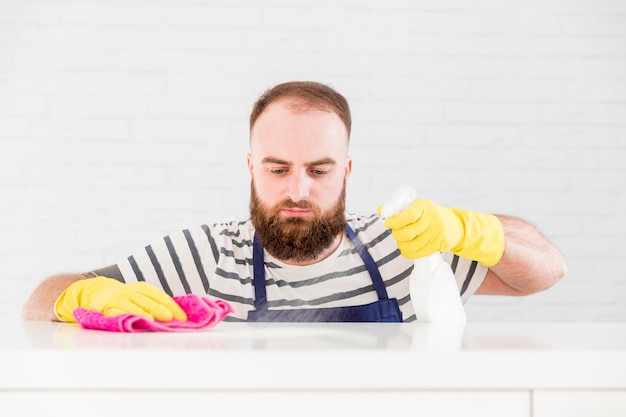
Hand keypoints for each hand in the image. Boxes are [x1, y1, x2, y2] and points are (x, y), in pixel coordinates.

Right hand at [55, 276, 187, 322]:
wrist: (95, 293)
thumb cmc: (125, 298)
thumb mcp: (140, 297)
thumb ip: (155, 304)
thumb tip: (179, 316)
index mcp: (143, 289)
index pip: (162, 297)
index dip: (173, 307)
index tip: (184, 318)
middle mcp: (132, 292)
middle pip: (149, 301)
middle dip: (160, 310)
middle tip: (171, 318)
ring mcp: (118, 299)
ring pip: (133, 306)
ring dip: (143, 314)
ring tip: (153, 322)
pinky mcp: (105, 308)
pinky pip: (115, 312)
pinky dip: (122, 316)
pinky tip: (128, 322)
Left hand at [379, 198, 504, 265]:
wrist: (455, 226)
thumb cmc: (431, 215)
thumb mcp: (418, 207)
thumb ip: (400, 209)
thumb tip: (380, 209)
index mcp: (424, 206)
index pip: (406, 215)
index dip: (394, 221)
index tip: (388, 223)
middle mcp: (431, 219)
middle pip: (407, 233)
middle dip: (397, 235)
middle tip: (395, 233)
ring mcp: (436, 233)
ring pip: (412, 245)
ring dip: (402, 245)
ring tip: (401, 241)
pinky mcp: (438, 244)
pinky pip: (419, 253)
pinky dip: (409, 253)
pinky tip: (406, 250)